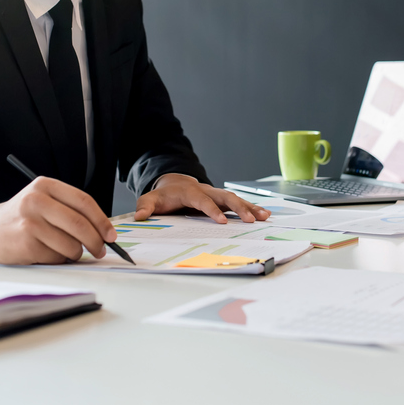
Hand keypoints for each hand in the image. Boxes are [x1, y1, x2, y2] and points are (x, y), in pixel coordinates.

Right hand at [0, 176, 116, 264]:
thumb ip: (69, 210)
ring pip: (71, 245)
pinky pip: (56, 257)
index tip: (111, 235)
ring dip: (75, 253)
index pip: (84, 202)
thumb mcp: (43, 201)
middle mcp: (36, 200)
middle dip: (95, 241)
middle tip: (100, 250)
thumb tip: (103, 232)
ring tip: (65, 250)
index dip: (102, 221)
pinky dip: (58, 260)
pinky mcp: (25, 243)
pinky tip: (45, 253)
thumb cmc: (22, 217)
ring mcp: (29, 222)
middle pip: (80, 224)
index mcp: (45, 185)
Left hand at [134, 174, 270, 223]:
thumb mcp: (151, 199)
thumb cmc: (164, 195)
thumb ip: (145, 207)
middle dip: (239, 208)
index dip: (213, 210)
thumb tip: (139, 216)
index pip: (204, 201)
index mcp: (191, 192)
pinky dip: (251, 207)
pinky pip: (239, 202)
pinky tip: (264, 214)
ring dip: (250, 207)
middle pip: (226, 196)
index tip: (222, 221)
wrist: (174, 183)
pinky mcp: (222, 199)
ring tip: (264, 216)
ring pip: (236, 198)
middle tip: (250, 219)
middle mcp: (207, 190)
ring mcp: (216, 194)